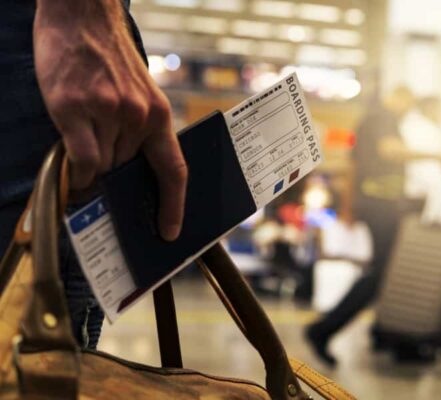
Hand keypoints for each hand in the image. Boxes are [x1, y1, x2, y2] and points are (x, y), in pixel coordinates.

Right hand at [34, 0, 186, 240]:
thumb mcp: (139, 95)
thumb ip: (138, 132)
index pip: (174, 170)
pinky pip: (81, 158)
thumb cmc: (110, 60)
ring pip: (102, 167)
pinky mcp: (74, 108)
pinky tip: (74, 168)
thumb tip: (126, 174)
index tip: (170, 230)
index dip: (173, 205)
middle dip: (115, 180)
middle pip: (126, 172)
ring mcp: (106, 112)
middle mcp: (137, 117)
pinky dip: (77, 170)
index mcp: (159, 115)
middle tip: (105, 185)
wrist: (82, 16)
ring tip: (84, 154)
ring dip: (93, 171)